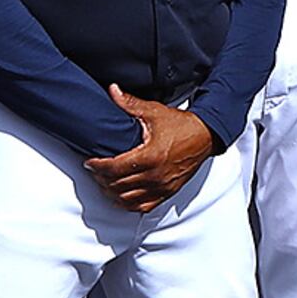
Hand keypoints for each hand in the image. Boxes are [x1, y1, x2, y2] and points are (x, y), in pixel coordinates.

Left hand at [87, 93, 219, 211]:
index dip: (97, 167)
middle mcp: (156, 175)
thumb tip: (113, 91)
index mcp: (150, 156)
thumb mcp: (154, 112)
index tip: (90, 162)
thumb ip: (130, 103)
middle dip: (101, 178)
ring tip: (105, 182)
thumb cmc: (183, 126)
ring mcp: (162, 187)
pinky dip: (129, 204)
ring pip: (127, 199)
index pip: (114, 168)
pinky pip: (143, 207)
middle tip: (95, 170)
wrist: (206, 136)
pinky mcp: (167, 192)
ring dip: (112, 192)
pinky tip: (122, 196)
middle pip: (117, 185)